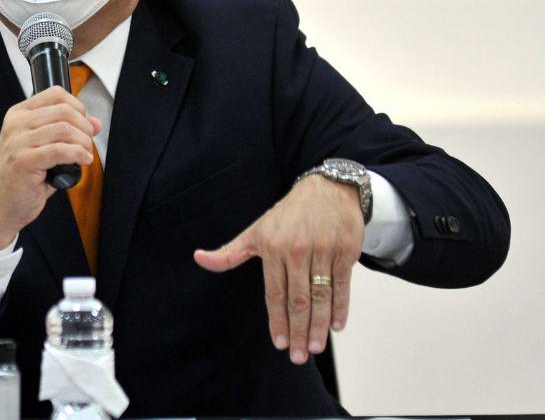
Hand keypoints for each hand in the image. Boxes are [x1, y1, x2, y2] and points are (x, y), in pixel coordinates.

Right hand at [0, 86, 101, 251]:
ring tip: (85, 154)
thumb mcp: (44, 148)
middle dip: (84, 126)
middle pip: (64, 111)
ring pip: (64, 129)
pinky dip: (78, 155)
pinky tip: (83, 161)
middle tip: (87, 142)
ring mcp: (18, 142)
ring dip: (83, 142)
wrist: (1, 205)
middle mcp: (16, 124)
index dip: (77, 106)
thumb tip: (96, 123)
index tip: (84, 123)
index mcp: (18, 114)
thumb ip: (67, 132)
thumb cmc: (23, 177)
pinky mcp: (25, 161)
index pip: (55, 94)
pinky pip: (61, 150)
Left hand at [194, 175, 364, 364]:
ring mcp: (323, 250)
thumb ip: (230, 252)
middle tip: (298, 356)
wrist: (328, 188)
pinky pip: (343, 285)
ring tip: (315, 347)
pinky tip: (336, 326)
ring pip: (321, 295)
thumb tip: (198, 258)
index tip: (279, 343)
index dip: (277, 320)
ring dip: (319, 324)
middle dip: (298, 331)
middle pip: (298, 299)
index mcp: (273, 247)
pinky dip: (340, 308)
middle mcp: (297, 250)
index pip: (274, 293)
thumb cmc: (289, 214)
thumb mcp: (256, 231)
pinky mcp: (346, 251)